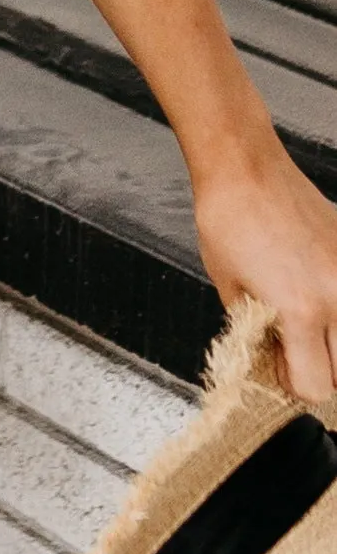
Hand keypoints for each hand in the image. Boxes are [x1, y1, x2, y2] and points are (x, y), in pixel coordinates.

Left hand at [194, 132, 336, 397]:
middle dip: (316, 368)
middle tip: (289, 346)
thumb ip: (256, 331)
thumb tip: (273, 359)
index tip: (279, 371)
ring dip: (333, 341)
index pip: (316, 386)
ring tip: (304, 318)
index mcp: (301, 311)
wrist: (246, 167)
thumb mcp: (229, 286)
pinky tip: (314, 289)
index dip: (292, 384)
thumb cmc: (228, 219)